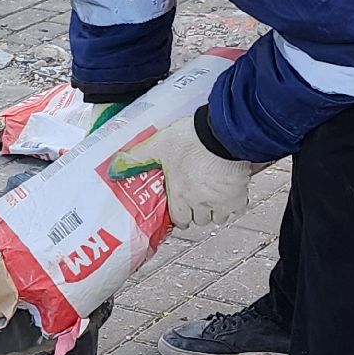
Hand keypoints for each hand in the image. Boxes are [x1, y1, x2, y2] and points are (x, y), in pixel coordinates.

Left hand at [109, 118, 250, 228]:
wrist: (221, 134)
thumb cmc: (190, 140)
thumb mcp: (157, 145)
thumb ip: (137, 158)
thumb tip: (114, 168)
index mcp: (180, 195)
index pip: (179, 220)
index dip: (180, 214)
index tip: (181, 206)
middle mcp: (200, 203)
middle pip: (200, 220)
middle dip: (198, 212)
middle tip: (197, 199)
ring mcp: (221, 201)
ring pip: (218, 217)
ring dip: (216, 210)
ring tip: (213, 197)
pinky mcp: (239, 195)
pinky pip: (238, 210)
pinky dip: (235, 205)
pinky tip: (231, 194)